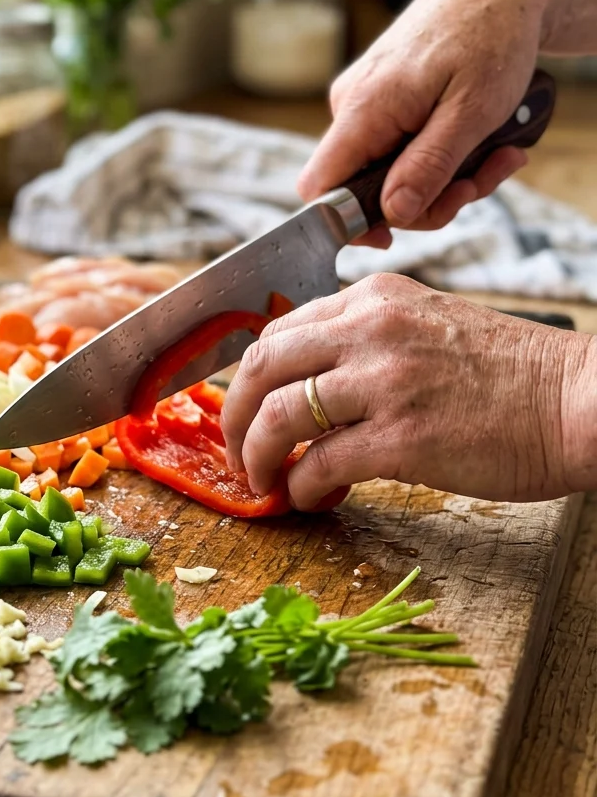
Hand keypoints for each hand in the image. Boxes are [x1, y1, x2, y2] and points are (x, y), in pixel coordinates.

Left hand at [221, 274, 593, 507]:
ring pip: (279, 415)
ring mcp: (385, 382)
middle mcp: (372, 329)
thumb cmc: (511, 374)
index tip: (245, 408)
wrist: (580, 400)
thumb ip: (368, 340)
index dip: (250, 377)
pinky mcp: (402, 438)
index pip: (279, 330)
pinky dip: (301, 486)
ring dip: (257, 455)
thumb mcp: (428, 326)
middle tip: (238, 451)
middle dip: (235, 415)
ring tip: (264, 480)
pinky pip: (320, 463)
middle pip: (262, 365)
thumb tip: (308, 382)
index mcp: (375, 299)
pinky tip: (309, 498)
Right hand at [297, 0, 547, 246]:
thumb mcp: (471, 113)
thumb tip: (392, 214)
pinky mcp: (384, 99)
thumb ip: (428, 166)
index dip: (346, 223)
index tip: (392, 237)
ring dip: (446, 179)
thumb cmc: (491, 37)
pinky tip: (481, 142)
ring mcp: (366, 101)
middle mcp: (352, 105)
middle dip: (427, 200)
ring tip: (498, 157)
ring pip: (390, 171)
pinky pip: (401, 147)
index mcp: (363, 108)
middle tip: (480, 184)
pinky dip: (441, 155)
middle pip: (365, 188)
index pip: (319, 187)